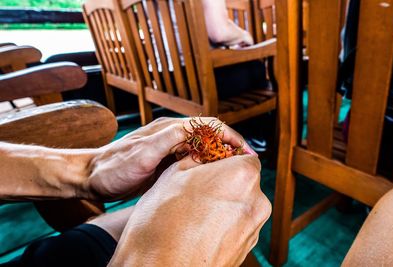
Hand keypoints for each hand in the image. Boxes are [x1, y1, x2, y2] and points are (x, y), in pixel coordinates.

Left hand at [84, 117, 256, 200]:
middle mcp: (171, 136)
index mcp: (168, 130)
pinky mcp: (166, 162)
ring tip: (234, 171)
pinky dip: (207, 166)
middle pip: (209, 135)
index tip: (244, 150)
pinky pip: (192, 160)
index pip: (207, 125)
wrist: (93, 177)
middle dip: (229, 145)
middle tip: (245, 163)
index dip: (228, 135)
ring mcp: (169, 149)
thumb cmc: (113, 167)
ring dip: (220, 156)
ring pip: (202, 148)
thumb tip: (192, 128)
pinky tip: (212, 177)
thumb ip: (165, 140)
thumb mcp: (140, 154)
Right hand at [109, 154, 270, 265]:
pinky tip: (200, 229)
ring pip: (241, 204)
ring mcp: (254, 228)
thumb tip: (205, 156)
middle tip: (198, 189)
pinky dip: (224, 224)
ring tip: (195, 213)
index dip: (226, 159)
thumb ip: (199, 159)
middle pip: (245, 181)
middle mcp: (256, 201)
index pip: (244, 156)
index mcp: (242, 175)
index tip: (211, 165)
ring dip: (224, 204)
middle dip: (225, 182)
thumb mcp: (174, 173)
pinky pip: (238, 226)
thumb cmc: (162, 223)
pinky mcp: (247, 249)